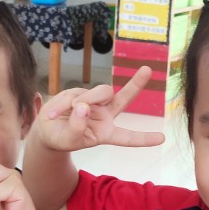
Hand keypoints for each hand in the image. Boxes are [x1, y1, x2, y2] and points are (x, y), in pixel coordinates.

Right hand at [35, 66, 165, 151]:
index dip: (144, 138)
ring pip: (100, 92)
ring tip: (70, 110)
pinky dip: (65, 102)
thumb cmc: (61, 139)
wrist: (46, 130)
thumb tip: (83, 106)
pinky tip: (54, 112)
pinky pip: (78, 93)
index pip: (128, 137)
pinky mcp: (81, 93)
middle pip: (123, 98)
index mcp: (106, 133)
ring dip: (87, 99)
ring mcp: (94, 102)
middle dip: (136, 83)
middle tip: (147, 70)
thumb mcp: (68, 139)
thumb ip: (77, 126)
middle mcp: (104, 115)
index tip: (162, 139)